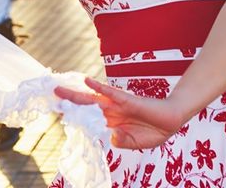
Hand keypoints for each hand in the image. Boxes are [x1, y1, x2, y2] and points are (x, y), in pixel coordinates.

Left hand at [55, 77, 189, 149]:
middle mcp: (111, 112)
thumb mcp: (134, 143)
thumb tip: (110, 136)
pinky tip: (87, 82)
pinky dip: (99, 87)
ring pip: (94, 98)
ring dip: (77, 94)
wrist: (172, 121)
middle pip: (86, 105)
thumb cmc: (153, 131)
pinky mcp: (128, 100)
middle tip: (53, 93)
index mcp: (111, 122)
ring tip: (60, 90)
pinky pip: (111, 93)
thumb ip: (121, 141)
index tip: (59, 112)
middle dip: (69, 100)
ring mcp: (118, 105)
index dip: (75, 116)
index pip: (88, 118)